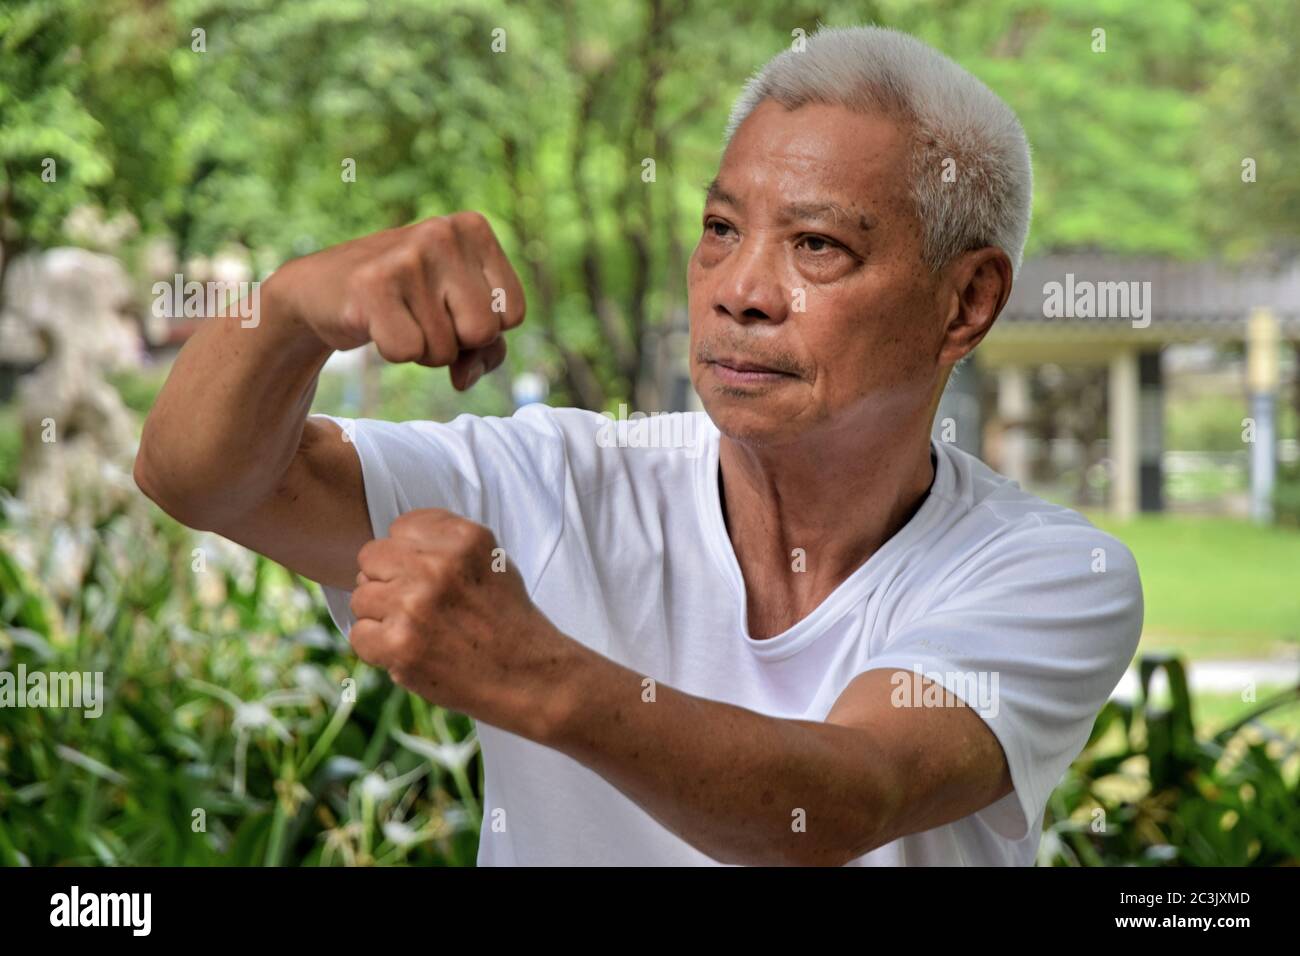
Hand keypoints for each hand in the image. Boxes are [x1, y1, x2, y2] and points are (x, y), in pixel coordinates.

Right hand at [264, 212, 524, 389]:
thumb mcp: (456, 312)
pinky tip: (375, 322)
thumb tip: (464, 379)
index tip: (450, 309)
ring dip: (422, 349)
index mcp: (473, 228)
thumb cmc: (403, 300)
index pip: (513, 314)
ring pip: (445, 349)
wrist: (321, 290)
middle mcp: (444, 233)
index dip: (483, 330)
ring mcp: (408, 256)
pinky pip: (408, 352)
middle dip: (454, 342)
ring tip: (397, 316)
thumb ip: (485, 348)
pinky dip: (393, 351)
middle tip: (420, 316)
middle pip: (483, 333)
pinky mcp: (372, 285)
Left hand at [347, 509, 571, 738]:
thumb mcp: (492, 561)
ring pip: (361, 597)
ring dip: (382, 616)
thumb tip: (392, 547)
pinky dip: (378, 649)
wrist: (530, 677)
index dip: (407, 554)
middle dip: (386, 581)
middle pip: (371, 557)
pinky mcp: (401, 645)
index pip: (400, 526)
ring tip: (417, 631)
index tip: (425, 576)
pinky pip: (359, 635)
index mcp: (464, 538)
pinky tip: (410, 652)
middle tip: (415, 606)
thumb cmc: (509, 622)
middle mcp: (438, 565)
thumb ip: (446, 545)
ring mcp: (416, 605)